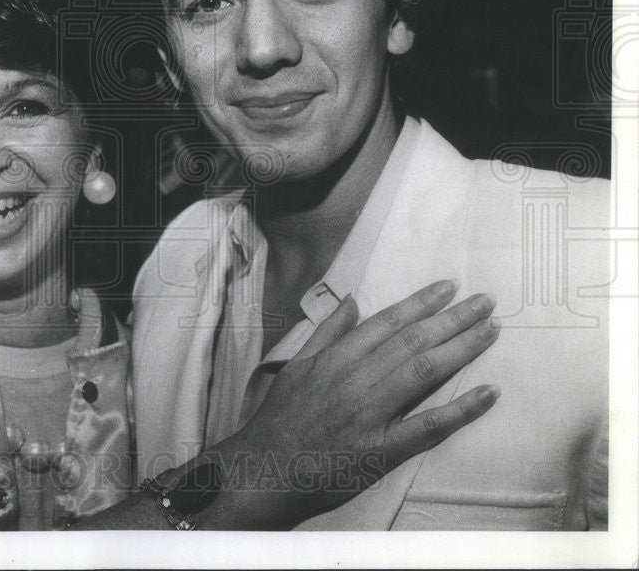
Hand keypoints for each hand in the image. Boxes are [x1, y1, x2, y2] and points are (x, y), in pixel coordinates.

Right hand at [196, 280, 500, 528]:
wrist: (265, 469)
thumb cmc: (280, 418)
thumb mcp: (296, 365)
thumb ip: (327, 332)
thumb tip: (352, 300)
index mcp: (336, 357)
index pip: (388, 322)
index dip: (422, 302)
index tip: (449, 287)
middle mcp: (356, 379)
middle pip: (413, 341)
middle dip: (453, 319)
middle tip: (485, 302)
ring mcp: (371, 414)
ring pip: (424, 373)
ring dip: (462, 349)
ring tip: (490, 331)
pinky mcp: (383, 449)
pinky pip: (428, 426)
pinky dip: (460, 409)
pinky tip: (487, 392)